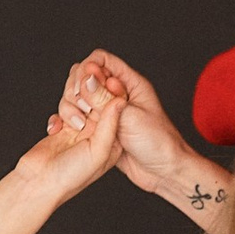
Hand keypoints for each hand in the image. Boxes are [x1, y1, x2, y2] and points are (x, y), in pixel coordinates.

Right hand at [14, 74, 124, 193]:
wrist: (40, 186)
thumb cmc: (73, 178)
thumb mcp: (100, 152)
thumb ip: (109, 123)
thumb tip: (118, 98)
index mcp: (115, 135)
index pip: (115, 101)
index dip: (106, 87)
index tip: (96, 81)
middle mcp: (101, 130)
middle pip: (97, 95)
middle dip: (85, 93)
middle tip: (81, 105)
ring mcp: (82, 128)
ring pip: (79, 98)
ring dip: (70, 104)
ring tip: (70, 123)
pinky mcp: (65, 127)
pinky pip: (63, 107)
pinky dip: (58, 115)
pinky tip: (57, 130)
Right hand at [48, 51, 205, 202]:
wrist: (164, 173)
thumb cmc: (158, 143)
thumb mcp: (130, 117)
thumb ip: (105, 98)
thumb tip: (86, 77)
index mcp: (131, 84)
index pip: (102, 60)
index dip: (88, 69)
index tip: (82, 86)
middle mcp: (118, 94)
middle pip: (86, 77)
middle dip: (77, 88)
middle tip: (83, 108)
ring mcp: (108, 112)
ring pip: (80, 98)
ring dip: (73, 106)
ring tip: (80, 121)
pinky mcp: (101, 128)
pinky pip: (81, 117)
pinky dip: (72, 120)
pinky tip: (70, 128)